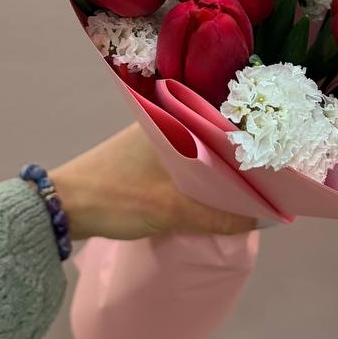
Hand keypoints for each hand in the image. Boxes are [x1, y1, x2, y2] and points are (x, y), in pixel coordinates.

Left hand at [49, 125, 254, 241]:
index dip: (250, 136)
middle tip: (270, 176)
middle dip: (238, 158)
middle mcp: (164, 123)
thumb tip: (257, 219)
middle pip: (213, 138)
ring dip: (219, 171)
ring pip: (199, 154)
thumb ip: (214, 216)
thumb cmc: (114, 196)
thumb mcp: (168, 209)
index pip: (221, 119)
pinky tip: (216, 194)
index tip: (276, 153)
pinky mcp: (145, 161)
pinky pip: (185, 166)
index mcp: (170, 119)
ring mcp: (153, 142)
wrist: (61, 209)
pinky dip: (200, 179)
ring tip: (250, 187)